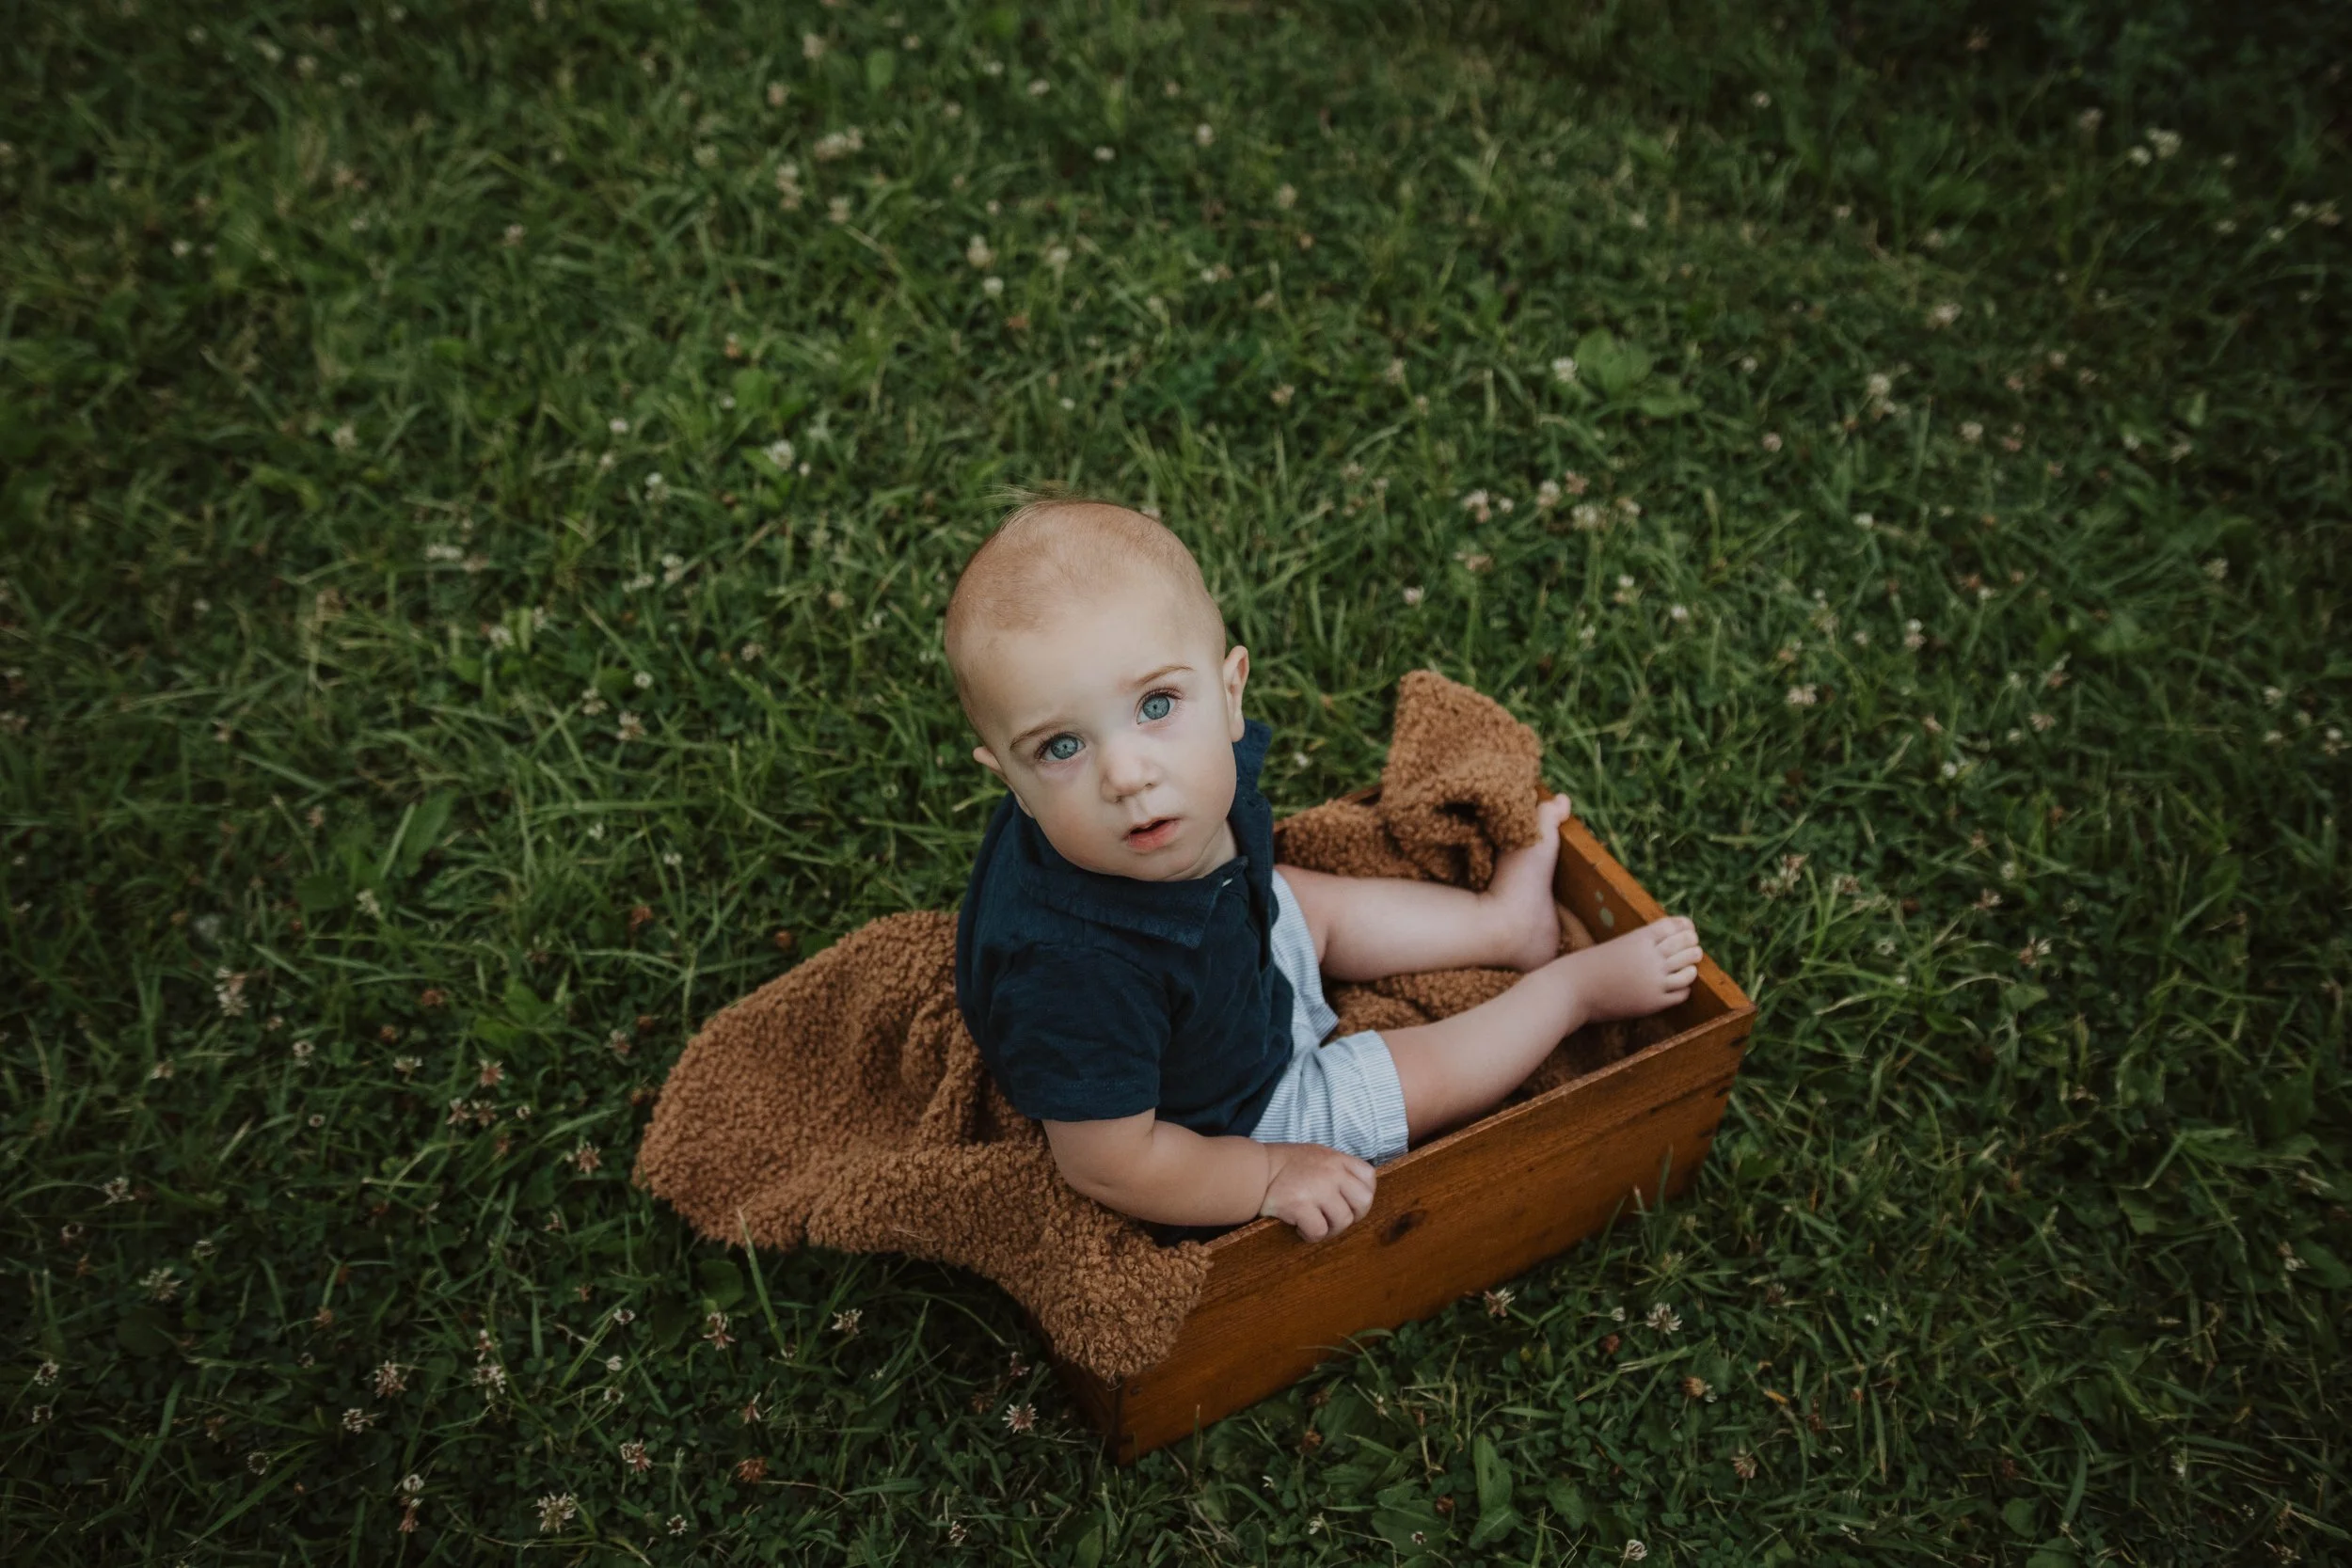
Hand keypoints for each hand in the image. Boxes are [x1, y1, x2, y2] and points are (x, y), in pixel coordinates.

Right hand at [1258, 1143, 1375, 1240]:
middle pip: (1363, 1201)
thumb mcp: (1315, 1156)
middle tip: (1334, 1219)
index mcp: (1335, 1158)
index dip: (1362, 1196)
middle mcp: (1330, 1172)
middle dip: (1353, 1216)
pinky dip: (1311, 1236)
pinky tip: (1300, 1229)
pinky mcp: (1299, 1205)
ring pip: (1343, 1220)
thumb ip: (1336, 1170)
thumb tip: (1352, 1195)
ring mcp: (1316, 1188)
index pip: (1368, 1177)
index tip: (1348, 1203)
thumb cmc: (1282, 1166)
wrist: (1252, 1170)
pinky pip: (1319, 1231)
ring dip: (1330, 1229)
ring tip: (1314, 1224)